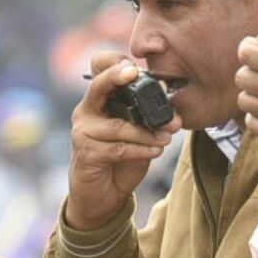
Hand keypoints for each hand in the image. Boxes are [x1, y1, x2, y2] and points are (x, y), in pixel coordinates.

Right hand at [67, 53, 181, 229]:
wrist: (102, 194)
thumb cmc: (119, 159)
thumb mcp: (136, 134)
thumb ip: (149, 121)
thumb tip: (175, 117)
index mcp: (98, 101)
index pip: (99, 71)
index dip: (114, 63)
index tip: (134, 67)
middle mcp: (86, 112)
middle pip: (99, 86)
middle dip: (117, 77)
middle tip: (136, 73)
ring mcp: (83, 132)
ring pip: (118, 126)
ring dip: (146, 132)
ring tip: (166, 137)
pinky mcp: (86, 154)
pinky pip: (118, 148)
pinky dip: (141, 150)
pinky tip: (155, 151)